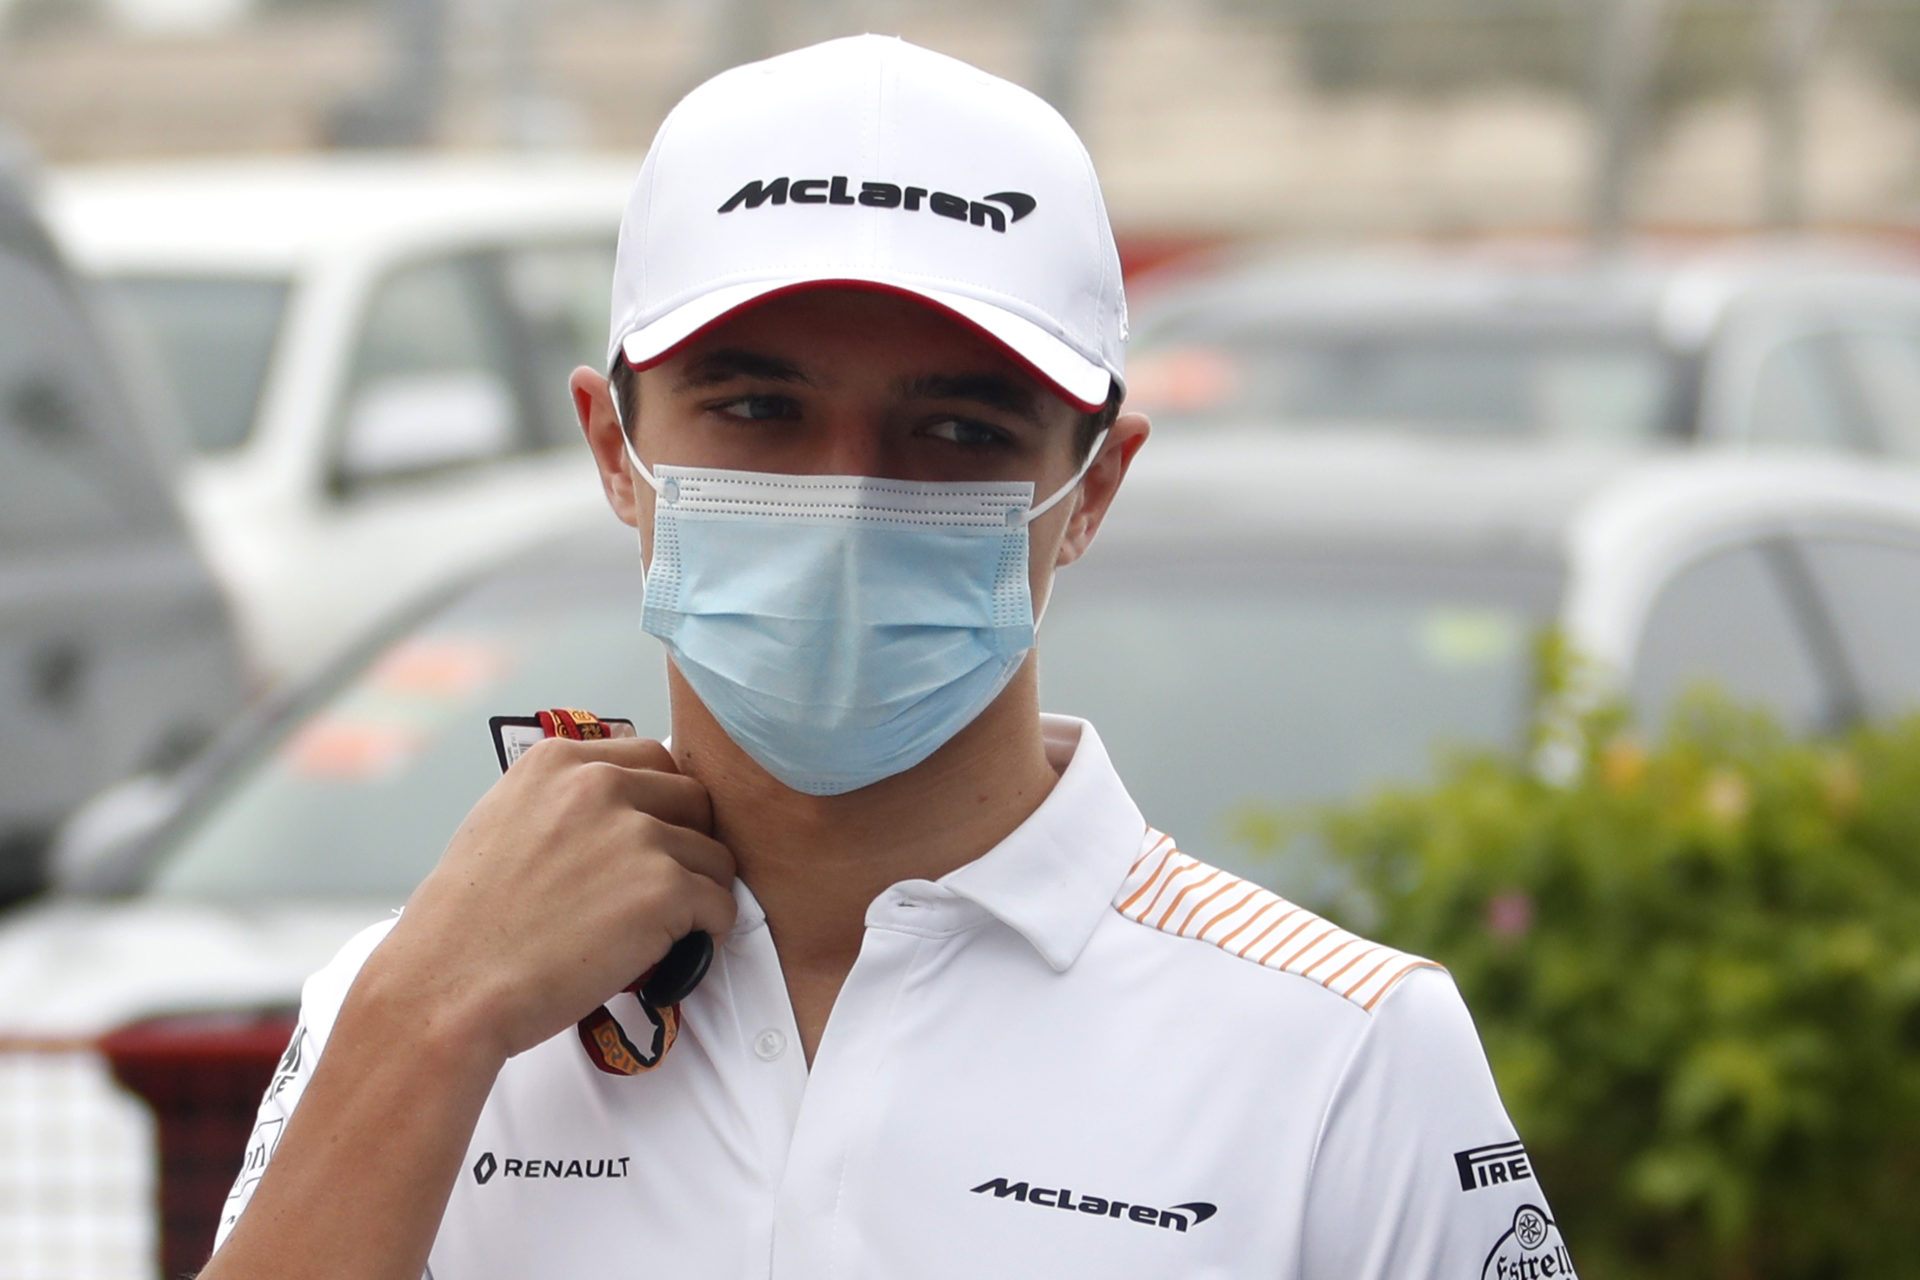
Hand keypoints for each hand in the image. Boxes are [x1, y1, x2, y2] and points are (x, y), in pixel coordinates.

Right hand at [367, 736, 736, 1063]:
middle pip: (695, 800)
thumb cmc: (468, 925)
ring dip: (697, 896)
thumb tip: (623, 805)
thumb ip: (563, 801)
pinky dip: (707, 935)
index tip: (649, 846)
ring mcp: (637, 834)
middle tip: (662, 891)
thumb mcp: (502, 823)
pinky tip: (673, 955)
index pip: (653, 760)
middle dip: (687, 845)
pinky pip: (721, 907)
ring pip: (714, 857)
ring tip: (659, 932)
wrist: (448, 989)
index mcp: (558, 761)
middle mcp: (600, 784)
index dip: (660, 808)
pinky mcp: (664, 889)